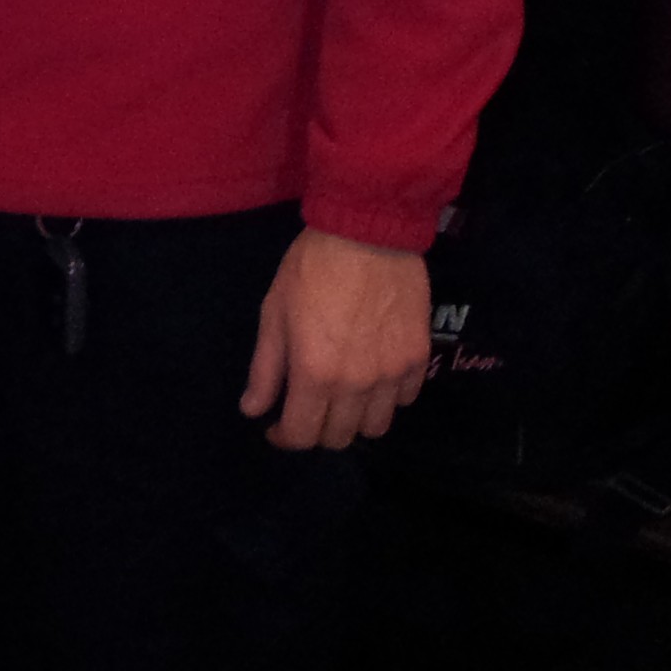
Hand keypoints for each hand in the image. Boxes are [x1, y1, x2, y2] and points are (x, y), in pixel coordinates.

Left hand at [239, 226, 430, 450]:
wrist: (367, 232)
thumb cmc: (311, 268)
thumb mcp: (274, 313)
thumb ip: (265, 368)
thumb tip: (252, 410)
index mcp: (315, 374)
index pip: (301, 435)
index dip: (284, 438)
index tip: (275, 426)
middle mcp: (356, 384)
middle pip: (339, 438)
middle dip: (316, 431)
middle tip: (307, 407)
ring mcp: (392, 374)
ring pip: (376, 427)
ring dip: (354, 420)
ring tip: (341, 397)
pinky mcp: (418, 358)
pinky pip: (404, 400)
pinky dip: (387, 399)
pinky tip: (373, 378)